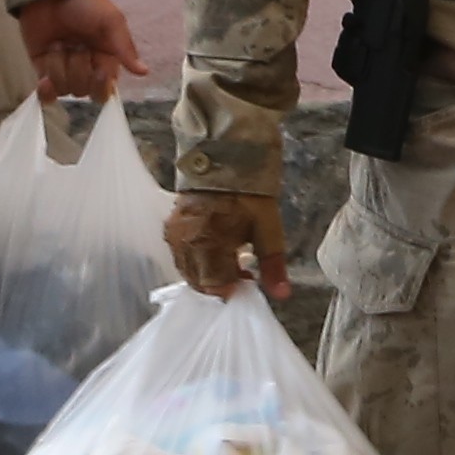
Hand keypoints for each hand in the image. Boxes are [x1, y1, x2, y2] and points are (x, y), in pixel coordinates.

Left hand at [12, 0, 145, 103]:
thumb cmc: (86, 4)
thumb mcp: (111, 22)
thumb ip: (125, 48)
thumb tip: (144, 72)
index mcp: (106, 60)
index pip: (105, 89)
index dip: (100, 85)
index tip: (97, 69)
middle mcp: (86, 68)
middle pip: (83, 91)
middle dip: (78, 69)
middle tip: (76, 45)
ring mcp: (63, 70)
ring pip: (63, 89)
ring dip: (59, 67)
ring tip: (58, 44)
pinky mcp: (42, 68)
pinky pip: (46, 93)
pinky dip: (46, 92)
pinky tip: (45, 82)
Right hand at [163, 189, 288, 302]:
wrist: (225, 160)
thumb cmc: (250, 195)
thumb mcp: (269, 230)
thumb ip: (273, 265)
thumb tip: (283, 295)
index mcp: (209, 244)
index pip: (215, 286)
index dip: (233, 288)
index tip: (248, 280)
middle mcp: (186, 243)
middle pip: (200, 282)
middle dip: (221, 282)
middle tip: (242, 270)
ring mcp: (175, 236)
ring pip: (189, 271)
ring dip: (208, 273)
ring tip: (230, 259)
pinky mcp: (171, 229)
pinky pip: (181, 257)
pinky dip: (197, 261)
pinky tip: (214, 251)